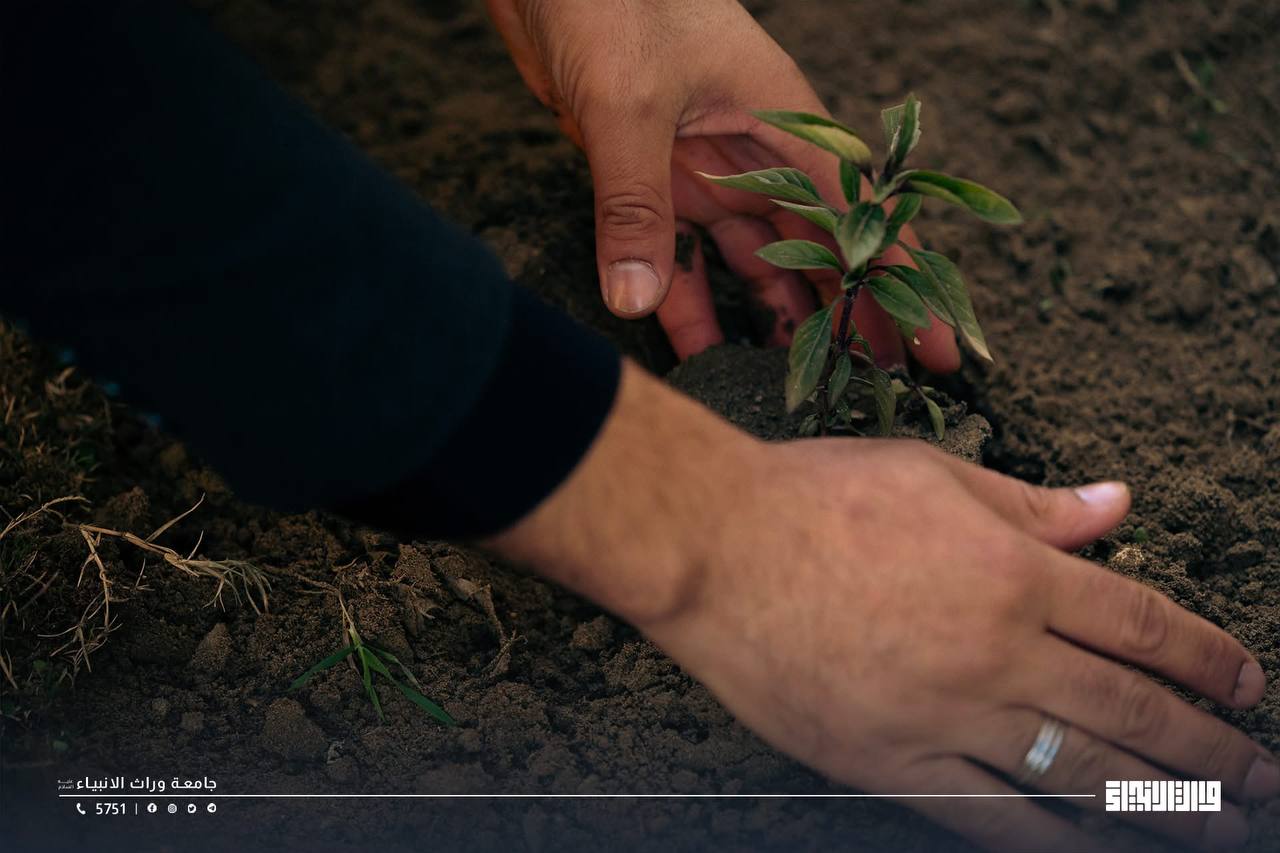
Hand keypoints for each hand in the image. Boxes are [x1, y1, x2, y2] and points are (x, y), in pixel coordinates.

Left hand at [486, 0, 958, 368]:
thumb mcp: (629, 102)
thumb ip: (636, 203)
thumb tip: (637, 301)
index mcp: (783, 121)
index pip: (859, 219)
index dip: (899, 288)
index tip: (938, 348)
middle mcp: (754, 153)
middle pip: (817, 251)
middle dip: (848, 318)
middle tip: (877, 389)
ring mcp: (705, 168)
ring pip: (754, 261)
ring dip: (774, 322)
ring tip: (797, 391)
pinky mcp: (653, 181)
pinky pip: (681, 255)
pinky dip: (688, 302)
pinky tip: (701, 356)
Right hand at [490, 361, 1277, 850]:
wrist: (715, 544)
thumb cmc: (816, 497)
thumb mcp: (932, 475)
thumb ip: (1032, 504)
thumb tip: (1114, 504)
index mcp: (1016, 572)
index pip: (1144, 625)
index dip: (1211, 661)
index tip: (1250, 688)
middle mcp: (999, 650)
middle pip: (1132, 710)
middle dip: (1213, 747)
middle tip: (1264, 775)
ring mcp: (947, 713)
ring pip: (1079, 772)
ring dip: (1161, 803)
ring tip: (1216, 826)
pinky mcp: (892, 759)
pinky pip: (988, 814)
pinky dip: (1051, 842)